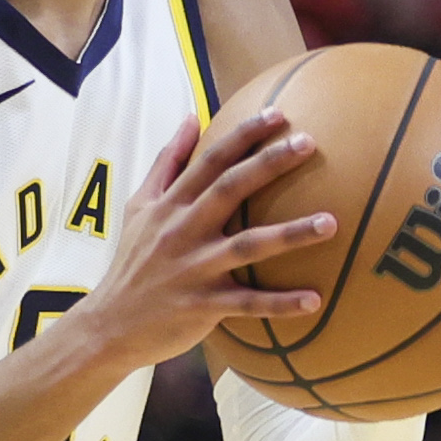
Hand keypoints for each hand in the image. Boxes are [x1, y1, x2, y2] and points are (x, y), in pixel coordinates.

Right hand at [57, 107, 333, 375]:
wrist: (109, 325)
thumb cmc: (132, 262)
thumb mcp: (139, 207)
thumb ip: (166, 163)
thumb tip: (191, 118)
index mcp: (171, 205)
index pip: (210, 161)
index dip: (243, 135)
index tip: (279, 115)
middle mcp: (184, 231)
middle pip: (231, 189)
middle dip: (269, 164)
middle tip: (309, 143)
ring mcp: (195, 269)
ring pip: (248, 246)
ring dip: (291, 234)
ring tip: (331, 223)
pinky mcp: (203, 306)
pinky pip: (248, 304)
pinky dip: (280, 303)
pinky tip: (315, 300)